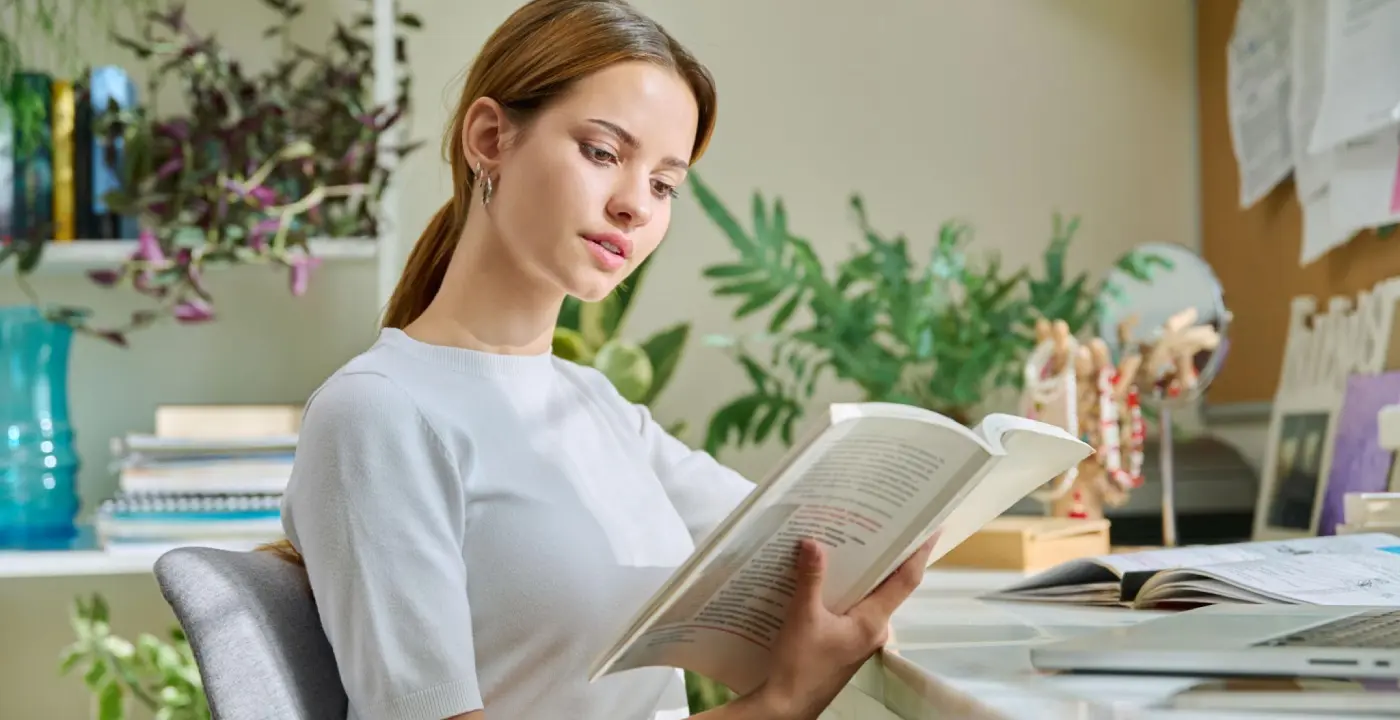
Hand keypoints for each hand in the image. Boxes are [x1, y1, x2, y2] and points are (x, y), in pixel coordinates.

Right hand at [756, 533, 939, 719]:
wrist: (785, 706)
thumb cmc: (798, 666)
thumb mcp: (801, 617)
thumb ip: (810, 578)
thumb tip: (813, 543)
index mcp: (872, 622)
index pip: (905, 581)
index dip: (919, 552)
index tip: (931, 529)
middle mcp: (874, 629)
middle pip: (889, 585)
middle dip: (888, 555)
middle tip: (884, 523)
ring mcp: (861, 638)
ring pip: (870, 597)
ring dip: (864, 572)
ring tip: (853, 542)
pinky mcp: (846, 643)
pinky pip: (854, 608)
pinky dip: (847, 589)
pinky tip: (829, 577)